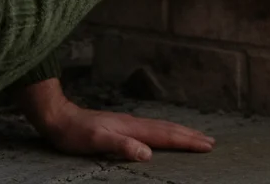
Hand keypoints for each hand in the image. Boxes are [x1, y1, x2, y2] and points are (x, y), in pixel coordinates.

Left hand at [20, 80, 214, 161]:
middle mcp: (134, 124)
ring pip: (162, 128)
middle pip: (169, 129)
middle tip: (211, 142)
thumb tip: (148, 153)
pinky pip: (152, 129)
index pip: (166, 136)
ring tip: (196, 136)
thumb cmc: (74, 132)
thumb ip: (121, 146)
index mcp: (132, 128)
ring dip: (181, 132)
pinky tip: (164, 134)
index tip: (207, 145)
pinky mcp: (122, 126)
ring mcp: (128, 123)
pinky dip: (166, 132)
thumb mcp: (95, 141)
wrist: (57, 116)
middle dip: (191, 136)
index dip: (187, 141)